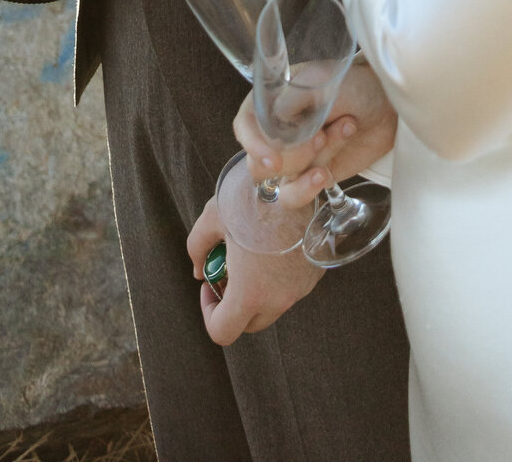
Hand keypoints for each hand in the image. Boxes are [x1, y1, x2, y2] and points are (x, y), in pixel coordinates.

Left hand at [187, 197, 322, 344]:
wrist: (299, 179)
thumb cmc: (252, 197)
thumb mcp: (213, 216)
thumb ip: (197, 247)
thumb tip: (198, 270)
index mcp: (249, 292)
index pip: (223, 332)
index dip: (208, 313)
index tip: (209, 284)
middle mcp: (278, 299)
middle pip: (248, 324)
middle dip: (233, 304)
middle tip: (227, 271)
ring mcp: (299, 290)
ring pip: (271, 307)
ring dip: (256, 292)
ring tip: (249, 254)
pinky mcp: (314, 277)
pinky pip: (290, 289)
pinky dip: (277, 280)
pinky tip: (271, 247)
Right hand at [233, 58, 398, 209]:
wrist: (386, 106)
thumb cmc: (352, 84)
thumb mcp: (322, 81)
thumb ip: (294, 98)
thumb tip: (274, 118)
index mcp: (271, 101)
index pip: (244, 126)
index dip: (252, 144)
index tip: (274, 158)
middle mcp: (277, 132)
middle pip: (259, 162)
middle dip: (294, 155)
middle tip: (322, 134)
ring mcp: (295, 158)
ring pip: (282, 180)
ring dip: (309, 166)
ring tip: (339, 136)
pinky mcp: (313, 177)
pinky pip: (298, 195)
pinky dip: (310, 188)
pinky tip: (328, 173)